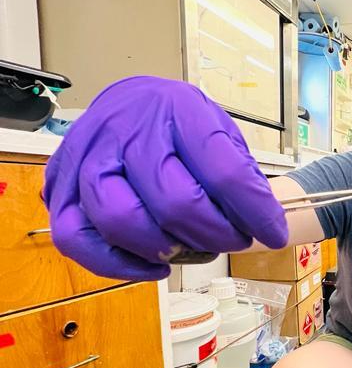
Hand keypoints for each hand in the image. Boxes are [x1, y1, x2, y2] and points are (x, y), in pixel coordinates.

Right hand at [44, 76, 288, 280]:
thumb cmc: (179, 124)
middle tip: (232, 239)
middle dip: (215, 235)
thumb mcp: (219, 129)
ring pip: (119, 221)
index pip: (223, 171)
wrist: (132, 103)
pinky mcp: (61, 187)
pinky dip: (118, 264)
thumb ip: (239, 172)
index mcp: (178, 109)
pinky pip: (78, 239)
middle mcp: (127, 129)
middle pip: (174, 203)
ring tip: (190, 247)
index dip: (255, 212)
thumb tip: (265, 225)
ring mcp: (88, 157)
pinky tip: (153, 264)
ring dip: (165, 249)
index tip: (274, 232)